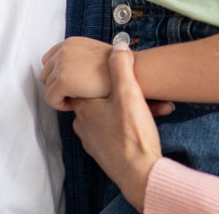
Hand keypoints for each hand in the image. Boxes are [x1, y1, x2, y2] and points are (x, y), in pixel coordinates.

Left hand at [40, 37, 111, 110]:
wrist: (128, 71)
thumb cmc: (115, 68)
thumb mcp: (94, 53)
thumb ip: (79, 58)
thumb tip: (70, 72)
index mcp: (70, 43)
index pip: (48, 60)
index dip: (57, 75)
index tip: (71, 83)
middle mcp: (63, 50)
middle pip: (45, 74)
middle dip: (57, 85)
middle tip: (75, 92)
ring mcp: (62, 64)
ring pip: (47, 88)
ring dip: (60, 96)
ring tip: (78, 97)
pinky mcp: (62, 80)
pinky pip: (50, 99)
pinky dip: (60, 105)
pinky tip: (76, 103)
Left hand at [72, 43, 161, 210]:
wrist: (140, 172)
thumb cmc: (133, 133)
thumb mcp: (130, 91)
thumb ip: (122, 65)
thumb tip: (119, 45)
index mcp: (85, 106)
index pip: (78, 83)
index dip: (93, 74)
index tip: (109, 71)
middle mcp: (83, 124)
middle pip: (91, 99)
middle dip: (108, 91)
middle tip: (129, 86)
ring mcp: (91, 140)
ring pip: (100, 116)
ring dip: (116, 108)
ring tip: (137, 105)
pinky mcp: (102, 152)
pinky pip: (106, 131)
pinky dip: (118, 124)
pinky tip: (135, 124)